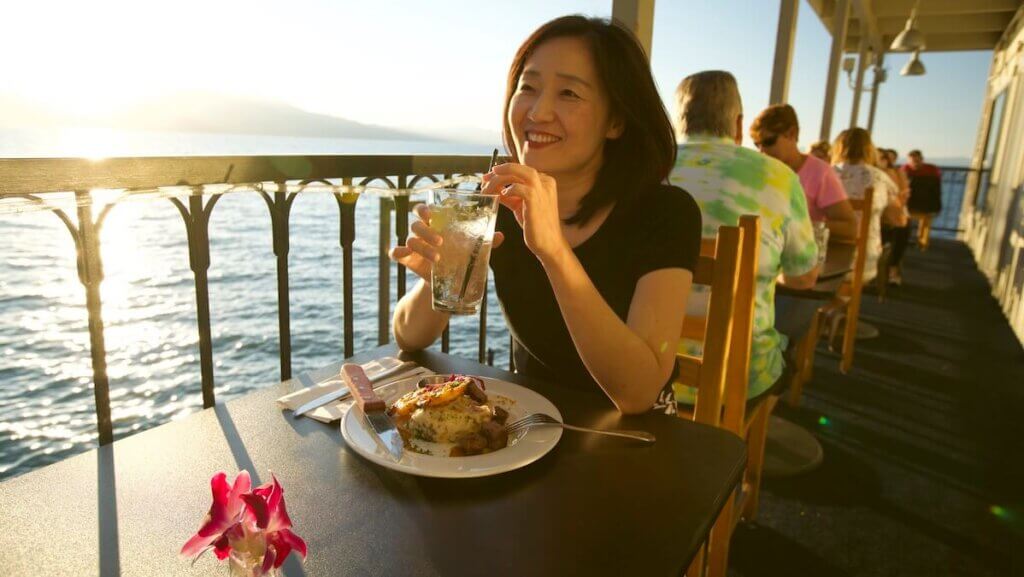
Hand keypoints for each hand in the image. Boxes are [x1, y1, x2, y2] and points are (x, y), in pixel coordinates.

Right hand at [389, 203, 503, 277]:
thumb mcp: (471, 250)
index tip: (432, 214)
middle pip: (417, 223)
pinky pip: (395, 252)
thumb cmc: (458, 258)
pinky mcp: (406, 258)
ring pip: (410, 238)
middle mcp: (422, 231)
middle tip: (441, 241)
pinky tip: (405, 256)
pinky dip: (397, 252)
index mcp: (436, 224)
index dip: (426, 209)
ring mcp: (412, 245)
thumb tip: (500, 236)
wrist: (446, 281)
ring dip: (421, 247)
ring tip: (437, 258)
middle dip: (426, 230)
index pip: (425, 209)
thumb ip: (484, 242)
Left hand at [483, 163, 568, 263]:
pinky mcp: (535, 200)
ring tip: (488, 188)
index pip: (521, 170)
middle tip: (485, 179)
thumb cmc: (535, 225)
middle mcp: (545, 182)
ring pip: (518, 174)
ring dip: (499, 179)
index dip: (503, 171)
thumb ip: (510, 195)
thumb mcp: (520, 205)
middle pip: (518, 169)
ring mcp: (542, 190)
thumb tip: (494, 187)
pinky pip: (518, 188)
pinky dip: (508, 190)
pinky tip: (502, 196)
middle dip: (499, 172)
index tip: (489, 177)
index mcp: (544, 182)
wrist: (548, 243)